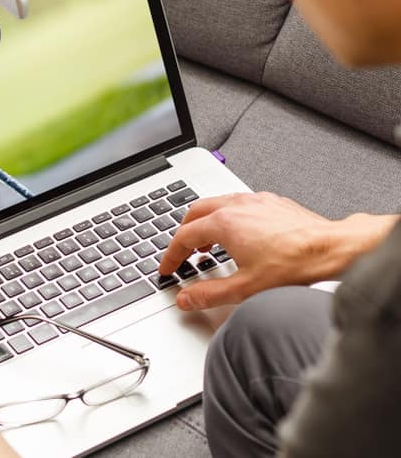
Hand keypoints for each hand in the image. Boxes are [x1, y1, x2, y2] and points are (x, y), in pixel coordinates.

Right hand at [159, 192, 395, 310]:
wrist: (332, 249)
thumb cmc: (295, 264)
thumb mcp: (245, 288)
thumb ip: (209, 294)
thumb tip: (186, 299)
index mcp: (224, 223)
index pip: (184, 236)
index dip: (171, 255)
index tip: (168, 267)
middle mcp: (236, 206)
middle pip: (194, 213)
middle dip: (183, 233)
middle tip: (181, 253)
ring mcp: (254, 201)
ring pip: (216, 204)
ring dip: (204, 223)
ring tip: (206, 244)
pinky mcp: (271, 202)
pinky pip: (237, 203)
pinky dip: (226, 217)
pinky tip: (237, 235)